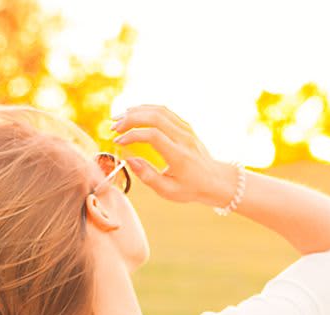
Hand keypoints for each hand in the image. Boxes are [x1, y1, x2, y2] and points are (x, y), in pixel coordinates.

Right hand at [111, 105, 236, 206]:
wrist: (215, 179)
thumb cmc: (190, 188)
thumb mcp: (168, 190)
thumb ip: (147, 176)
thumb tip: (129, 160)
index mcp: (179, 155)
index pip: (153, 136)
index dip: (132, 136)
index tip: (118, 142)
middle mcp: (184, 138)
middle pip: (155, 117)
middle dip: (130, 119)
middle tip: (113, 128)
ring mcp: (186, 129)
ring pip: (159, 110)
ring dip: (136, 111)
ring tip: (118, 119)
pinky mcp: (185, 125)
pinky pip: (164, 111)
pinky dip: (146, 109)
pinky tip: (132, 115)